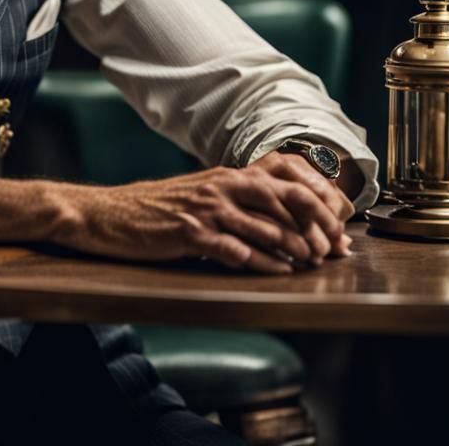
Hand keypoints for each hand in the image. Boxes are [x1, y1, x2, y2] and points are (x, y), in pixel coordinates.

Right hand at [54, 161, 353, 274]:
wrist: (110, 213)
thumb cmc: (157, 208)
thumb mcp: (200, 194)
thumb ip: (236, 202)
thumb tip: (281, 221)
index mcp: (227, 176)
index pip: (286, 185)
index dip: (318, 207)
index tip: (337, 230)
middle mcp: (221, 187)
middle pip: (285, 202)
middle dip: (316, 229)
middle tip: (333, 252)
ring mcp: (206, 210)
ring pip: (265, 229)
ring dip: (294, 250)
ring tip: (313, 265)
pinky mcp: (190, 233)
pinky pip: (236, 250)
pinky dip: (261, 264)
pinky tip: (276, 273)